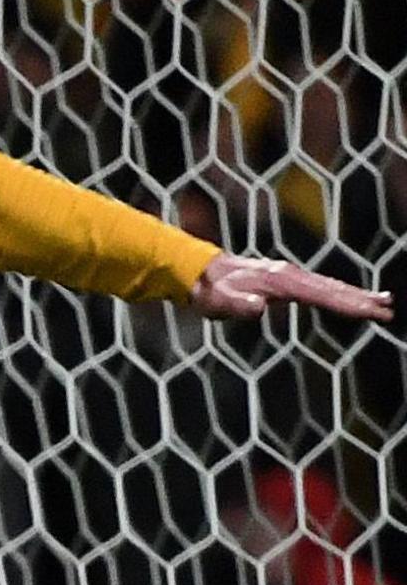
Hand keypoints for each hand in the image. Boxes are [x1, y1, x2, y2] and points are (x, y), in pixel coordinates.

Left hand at [189, 253, 393, 321]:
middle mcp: (288, 274)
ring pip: (328, 286)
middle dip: (360, 299)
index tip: (370, 312)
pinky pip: (318, 288)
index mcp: (279, 280)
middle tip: (388, 309)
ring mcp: (287, 275)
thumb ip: (236, 306)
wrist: (196, 272)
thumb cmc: (207, 290)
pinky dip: (339, 293)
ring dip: (355, 295)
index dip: (347, 304)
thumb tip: (258, 308)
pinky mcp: (284, 280)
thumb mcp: (218, 302)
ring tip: (382, 303)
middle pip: (331, 288)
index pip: (321, 295)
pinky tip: (350, 300)